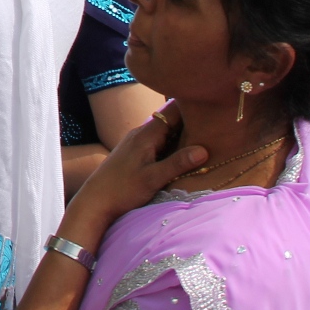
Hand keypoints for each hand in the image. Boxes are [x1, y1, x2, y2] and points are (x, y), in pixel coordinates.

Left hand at [62, 104, 207, 233]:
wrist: (94, 201)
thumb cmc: (121, 190)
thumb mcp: (152, 179)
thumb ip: (177, 163)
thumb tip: (204, 150)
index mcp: (147, 134)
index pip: (174, 110)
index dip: (193, 107)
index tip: (213, 109)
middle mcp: (141, 133)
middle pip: (171, 118)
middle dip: (191, 120)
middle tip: (215, 125)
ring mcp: (137, 141)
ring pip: (165, 130)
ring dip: (182, 132)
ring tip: (205, 136)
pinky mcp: (135, 152)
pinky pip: (158, 140)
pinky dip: (172, 143)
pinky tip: (182, 152)